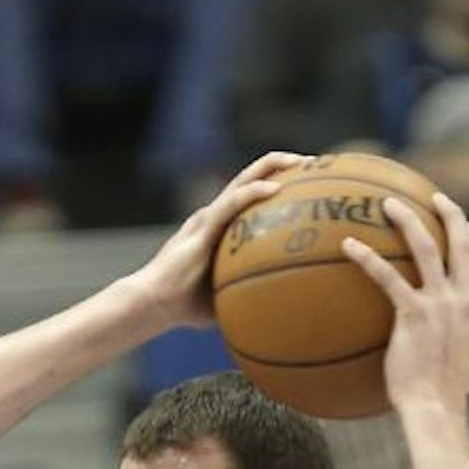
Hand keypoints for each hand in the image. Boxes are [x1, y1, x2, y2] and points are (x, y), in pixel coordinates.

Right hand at [122, 151, 309, 331]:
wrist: (156, 303)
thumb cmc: (187, 304)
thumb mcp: (229, 295)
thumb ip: (250, 291)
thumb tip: (281, 306)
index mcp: (220, 226)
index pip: (250, 194)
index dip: (277, 181)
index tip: (308, 180)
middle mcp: (215, 215)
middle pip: (250, 178)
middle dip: (281, 165)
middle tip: (312, 162)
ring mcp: (208, 218)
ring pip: (243, 181)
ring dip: (271, 168)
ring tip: (300, 162)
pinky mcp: (203, 227)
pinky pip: (232, 204)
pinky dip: (253, 193)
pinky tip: (275, 188)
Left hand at [342, 192, 468, 419]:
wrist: (436, 406)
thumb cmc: (446, 396)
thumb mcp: (467, 367)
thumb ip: (465, 351)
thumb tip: (462, 358)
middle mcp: (465, 300)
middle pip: (461, 245)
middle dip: (450, 214)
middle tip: (435, 197)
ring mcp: (441, 304)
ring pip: (426, 247)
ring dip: (408, 220)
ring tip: (388, 203)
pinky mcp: (413, 313)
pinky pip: (387, 276)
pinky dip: (367, 257)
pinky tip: (348, 245)